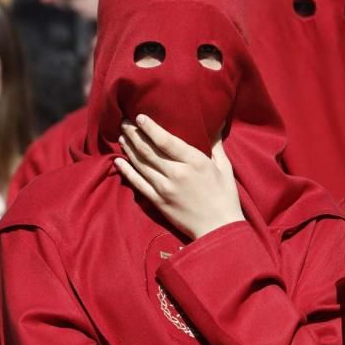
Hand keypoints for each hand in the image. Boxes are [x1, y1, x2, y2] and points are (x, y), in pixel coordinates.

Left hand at [114, 114, 243, 238]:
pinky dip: (127, 171)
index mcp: (195, 162)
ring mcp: (165, 188)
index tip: (139, 116)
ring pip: (141, 164)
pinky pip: (138, 184)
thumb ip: (217, 145)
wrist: (218, 228)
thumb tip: (216, 124)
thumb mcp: (225, 168)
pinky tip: (118, 161)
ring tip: (122, 136)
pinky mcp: (159, 202)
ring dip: (129, 149)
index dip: (151, 128)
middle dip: (134, 134)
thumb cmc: (225, 196)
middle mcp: (177, 173)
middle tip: (124, 122)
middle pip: (149, 150)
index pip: (167, 141)